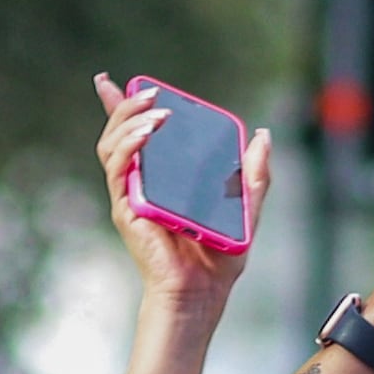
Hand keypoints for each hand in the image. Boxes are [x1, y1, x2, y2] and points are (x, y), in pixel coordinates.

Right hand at [92, 74, 263, 315]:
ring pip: (112, 144)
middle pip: (118, 132)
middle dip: (127, 104)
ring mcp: (130, 195)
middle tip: (150, 90)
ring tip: (157, 110)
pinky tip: (147, 132)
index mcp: (161, 178)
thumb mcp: (245, 207)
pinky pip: (118, 168)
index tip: (110, 82)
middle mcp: (140, 184)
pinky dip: (130, 145)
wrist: (202, 292)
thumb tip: (263, 137)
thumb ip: (254, 173)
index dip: (119, 106)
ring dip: (130, 119)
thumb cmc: (218, 258)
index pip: (133, 135)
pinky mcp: (127, 208)